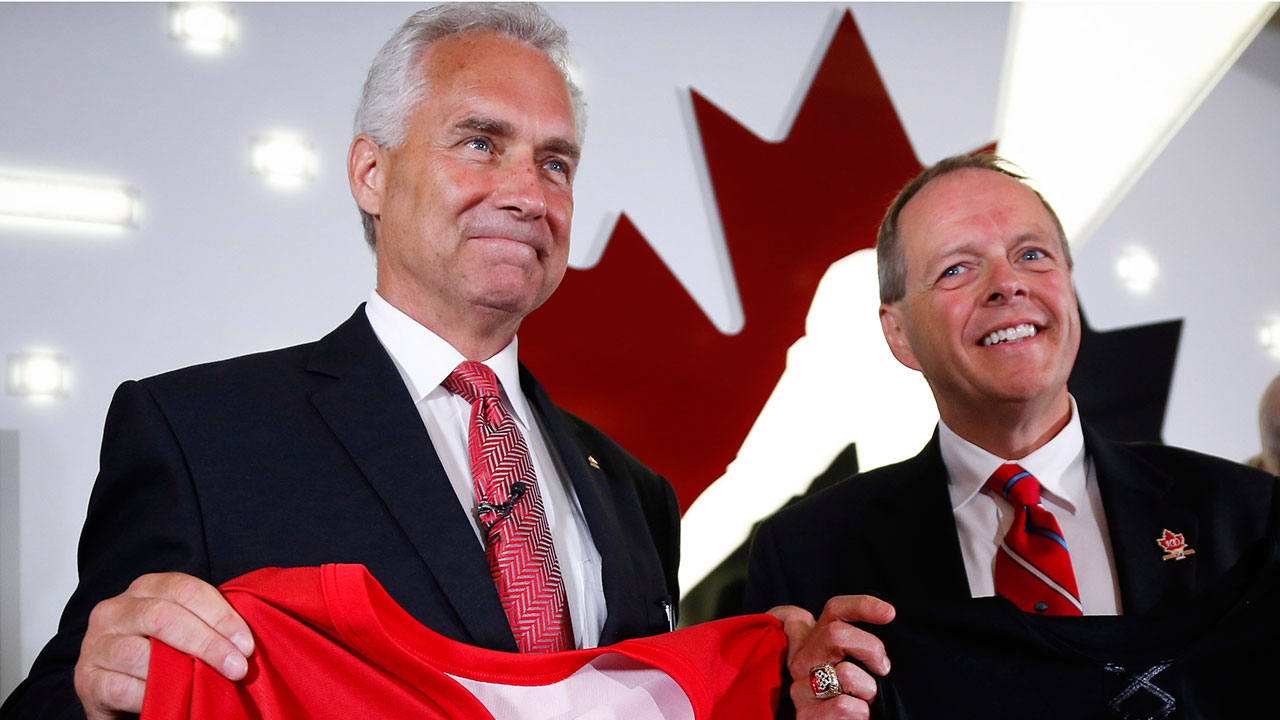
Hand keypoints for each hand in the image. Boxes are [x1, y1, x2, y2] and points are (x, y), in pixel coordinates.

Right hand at [73, 572, 252, 719]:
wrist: (119, 687)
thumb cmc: (160, 654)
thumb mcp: (183, 630)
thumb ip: (207, 624)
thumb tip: (245, 640)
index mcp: (145, 588)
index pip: (186, 589)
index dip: (220, 615)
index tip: (246, 643)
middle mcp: (115, 609)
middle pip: (164, 617)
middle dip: (207, 643)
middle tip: (237, 666)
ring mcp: (96, 643)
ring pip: (139, 653)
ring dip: (180, 672)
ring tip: (205, 686)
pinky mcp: (86, 679)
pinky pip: (120, 686)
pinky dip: (150, 695)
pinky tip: (170, 700)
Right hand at [773, 595, 894, 719]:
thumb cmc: (852, 698)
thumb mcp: (857, 665)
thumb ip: (860, 645)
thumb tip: (887, 615)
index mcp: (817, 642)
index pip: (835, 610)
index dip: (862, 605)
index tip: (889, 613)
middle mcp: (803, 660)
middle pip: (836, 634)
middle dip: (870, 649)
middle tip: (883, 668)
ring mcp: (801, 687)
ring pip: (846, 674)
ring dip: (868, 691)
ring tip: (863, 701)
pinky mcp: (806, 714)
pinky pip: (844, 705)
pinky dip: (860, 714)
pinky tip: (856, 716)